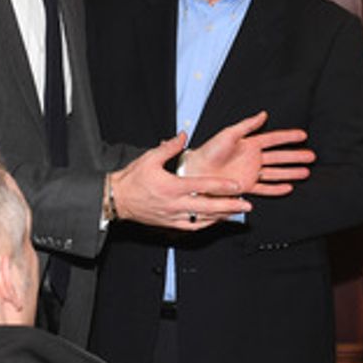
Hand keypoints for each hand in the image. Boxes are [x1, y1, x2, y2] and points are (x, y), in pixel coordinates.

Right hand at [110, 133, 252, 230]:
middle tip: (246, 205)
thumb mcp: (149, 158)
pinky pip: (191, 227)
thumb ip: (170, 147)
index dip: (222, 187)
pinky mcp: (169, 224)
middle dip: (230, 207)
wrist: (116, 200)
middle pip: (208, 207)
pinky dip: (205, 224)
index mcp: (172, 186)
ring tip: (236, 213)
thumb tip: (184, 135)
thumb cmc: (131, 179)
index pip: (203, 187)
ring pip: (202, 219)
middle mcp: (175, 203)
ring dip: (221, 217)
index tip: (237, 187)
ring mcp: (172, 216)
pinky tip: (215, 221)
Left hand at [186, 111, 313, 197]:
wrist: (196, 171)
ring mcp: (251, 173)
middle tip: (311, 156)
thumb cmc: (208, 151)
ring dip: (290, 173)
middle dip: (295, 157)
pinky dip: (276, 189)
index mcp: (250, 144)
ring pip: (276, 173)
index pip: (274, 139)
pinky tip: (288, 187)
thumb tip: (263, 114)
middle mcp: (253, 159)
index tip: (303, 135)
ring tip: (305, 172)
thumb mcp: (228, 134)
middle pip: (280, 157)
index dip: (288, 137)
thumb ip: (247, 125)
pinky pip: (265, 188)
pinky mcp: (246, 186)